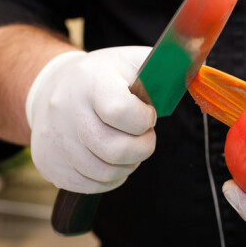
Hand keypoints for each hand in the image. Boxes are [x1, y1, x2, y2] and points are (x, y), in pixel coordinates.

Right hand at [26, 46, 156, 192]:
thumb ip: (166, 68)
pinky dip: (109, 178)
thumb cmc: (106, 76)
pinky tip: (109, 158)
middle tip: (144, 136)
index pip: (120, 112)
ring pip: (104, 173)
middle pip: (115, 150)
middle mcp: (65, 109)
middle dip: (142, 148)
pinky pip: (90, 186)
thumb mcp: (133, 61)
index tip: (147, 114)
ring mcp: (53, 139)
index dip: (143, 120)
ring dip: (127, 165)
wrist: (52, 87)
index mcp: (91, 81)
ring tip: (127, 145)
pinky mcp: (48, 163)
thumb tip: (198, 75)